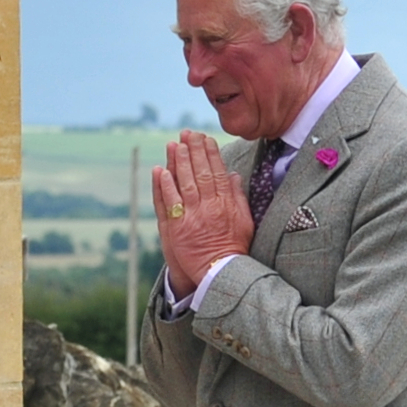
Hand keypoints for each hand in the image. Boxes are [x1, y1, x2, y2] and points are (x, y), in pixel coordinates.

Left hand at [151, 132, 252, 296]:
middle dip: (193, 151)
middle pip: (200, 173)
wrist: (220, 273)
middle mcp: (209, 207)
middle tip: (188, 133)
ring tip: (174, 144)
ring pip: (184, 184)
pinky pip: (169, 203)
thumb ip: (238, 197)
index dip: (211, 153)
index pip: (218, 172)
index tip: (206, 138)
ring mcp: (192, 217)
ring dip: (178, 162)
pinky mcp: (177, 229)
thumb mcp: (245, 221)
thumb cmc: (234, 247)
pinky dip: (165, 186)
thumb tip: (233, 175)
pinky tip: (161, 170)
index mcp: (226, 204)